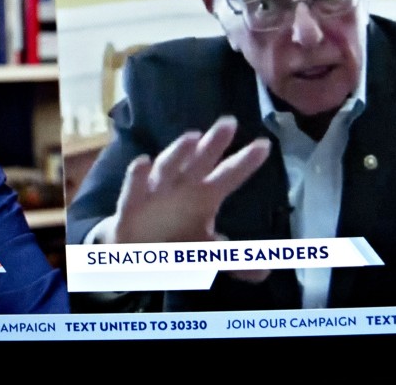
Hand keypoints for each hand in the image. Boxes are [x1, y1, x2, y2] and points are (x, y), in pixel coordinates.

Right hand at [111, 115, 270, 244]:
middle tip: (229, 124)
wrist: (134, 250)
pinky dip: (137, 176)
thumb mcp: (206, 252)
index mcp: (204, 195)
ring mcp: (156, 192)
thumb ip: (233, 259)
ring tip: (193, 137)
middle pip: (199, 160)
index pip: (228, 175)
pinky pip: (133, 189)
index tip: (264, 145)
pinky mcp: (131, 204)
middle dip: (213, 143)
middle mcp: (182, 186)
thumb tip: (264, 271)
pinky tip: (142, 162)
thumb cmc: (175, 240)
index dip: (245, 162)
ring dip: (179, 152)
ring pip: (168, 167)